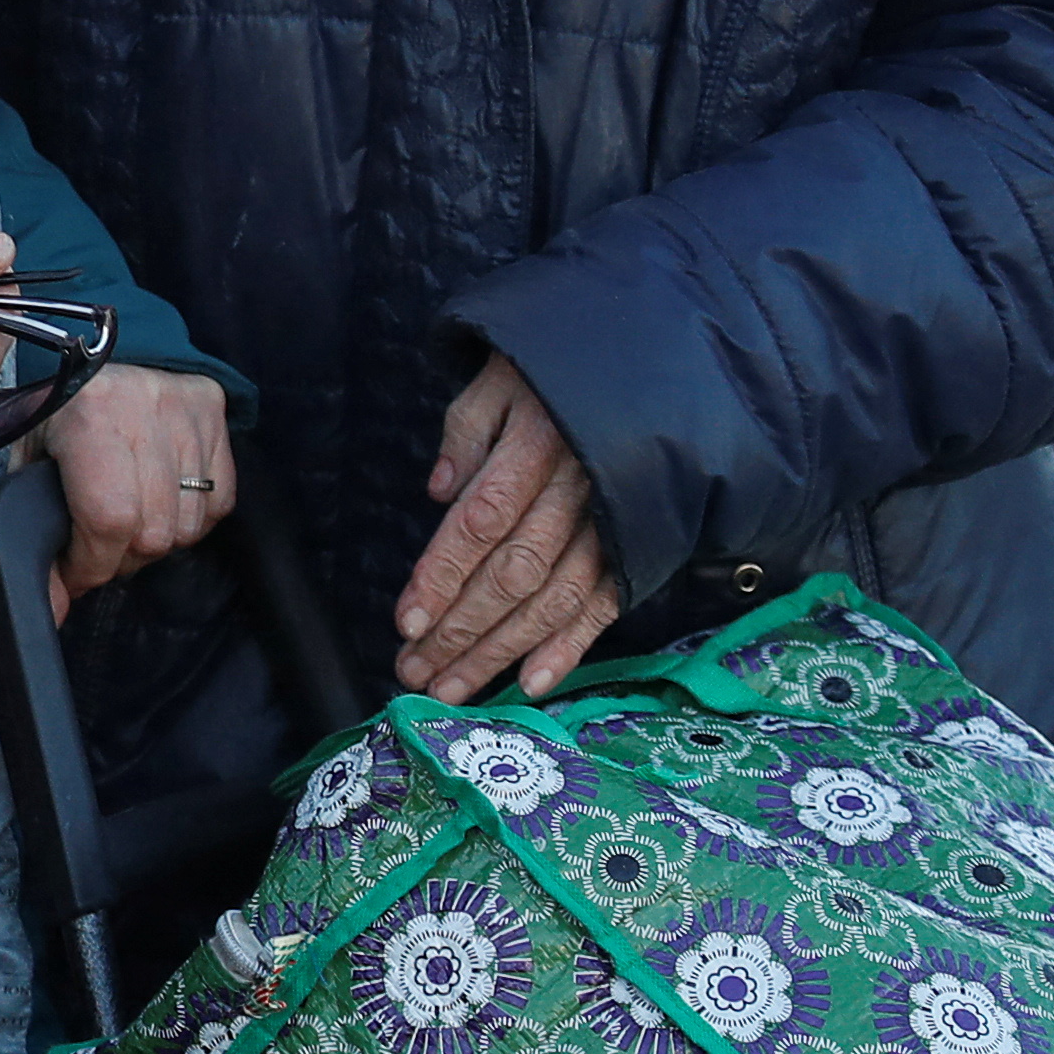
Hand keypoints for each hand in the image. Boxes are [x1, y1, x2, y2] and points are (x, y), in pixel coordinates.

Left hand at [46, 362, 234, 610]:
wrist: (102, 347)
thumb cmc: (57, 408)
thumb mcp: (26, 456)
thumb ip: (29, 527)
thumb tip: (54, 605)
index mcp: (87, 414)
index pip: (109, 519)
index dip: (92, 564)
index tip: (76, 572)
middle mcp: (144, 406)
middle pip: (153, 532)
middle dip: (121, 558)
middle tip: (100, 546)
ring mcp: (187, 409)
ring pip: (189, 526)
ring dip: (156, 540)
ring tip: (129, 520)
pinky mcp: (216, 412)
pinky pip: (219, 502)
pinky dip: (190, 517)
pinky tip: (161, 500)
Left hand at [399, 351, 619, 698]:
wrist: (647, 363)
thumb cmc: (556, 374)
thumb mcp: (501, 380)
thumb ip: (466, 433)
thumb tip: (439, 492)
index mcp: (535, 447)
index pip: (481, 522)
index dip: (443, 575)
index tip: (405, 622)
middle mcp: (577, 494)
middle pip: (512, 574)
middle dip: (460, 630)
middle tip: (413, 672)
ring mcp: (611, 525)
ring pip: (552, 601)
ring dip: (500, 652)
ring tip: (452, 689)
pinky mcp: (636, 547)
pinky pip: (603, 605)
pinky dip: (570, 649)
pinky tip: (531, 684)